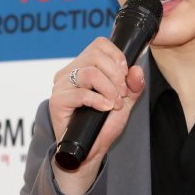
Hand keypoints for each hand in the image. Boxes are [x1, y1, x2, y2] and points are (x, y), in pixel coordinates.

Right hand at [48, 37, 144, 194]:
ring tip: (114, 104)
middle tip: (122, 94)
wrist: (90, 150)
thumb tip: (137, 69)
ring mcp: (61, 85)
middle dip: (116, 75)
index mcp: (84, 65)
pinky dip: (99, 100)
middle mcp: (70, 71)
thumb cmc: (104, 123)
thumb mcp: (125, 101)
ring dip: (109, 89)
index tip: (125, 75)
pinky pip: (81, 92)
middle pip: (96, 56)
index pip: (100, 44)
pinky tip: (105, 108)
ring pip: (90, 72)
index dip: (117, 56)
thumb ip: (133, 85)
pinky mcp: (57, 100)